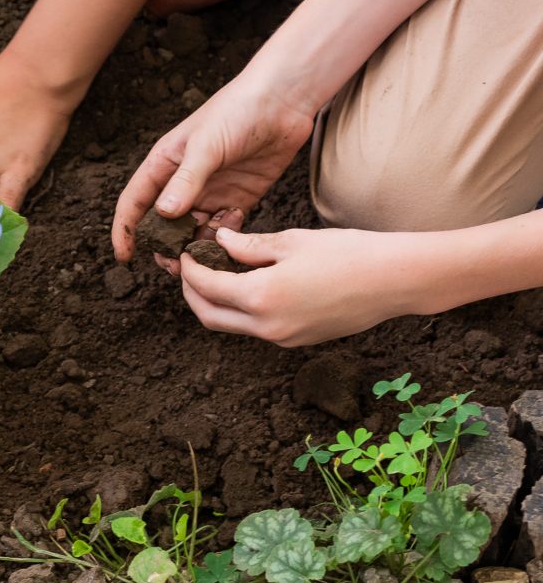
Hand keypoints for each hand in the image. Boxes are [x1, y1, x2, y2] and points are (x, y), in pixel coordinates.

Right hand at [110, 72, 317, 260]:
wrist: (282, 101)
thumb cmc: (236, 112)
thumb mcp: (206, 146)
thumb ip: (185, 181)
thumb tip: (163, 214)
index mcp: (164, 164)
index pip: (135, 202)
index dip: (126, 229)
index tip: (125, 256)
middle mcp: (183, 181)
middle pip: (164, 223)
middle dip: (165, 246)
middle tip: (175, 266)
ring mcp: (211, 190)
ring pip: (194, 230)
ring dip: (197, 245)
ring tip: (206, 255)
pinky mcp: (238, 196)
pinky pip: (225, 227)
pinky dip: (226, 235)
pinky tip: (233, 225)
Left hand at [174, 226, 455, 345]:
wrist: (396, 280)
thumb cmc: (348, 253)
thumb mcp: (291, 241)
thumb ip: (248, 246)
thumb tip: (220, 242)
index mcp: (261, 297)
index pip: (205, 286)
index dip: (189, 268)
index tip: (186, 251)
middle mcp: (268, 326)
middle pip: (209, 315)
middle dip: (192, 292)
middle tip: (191, 267)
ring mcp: (284, 338)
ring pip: (231, 326)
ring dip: (216, 303)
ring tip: (217, 273)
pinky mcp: (299, 340)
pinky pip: (256, 329)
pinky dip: (241, 310)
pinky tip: (247, 286)